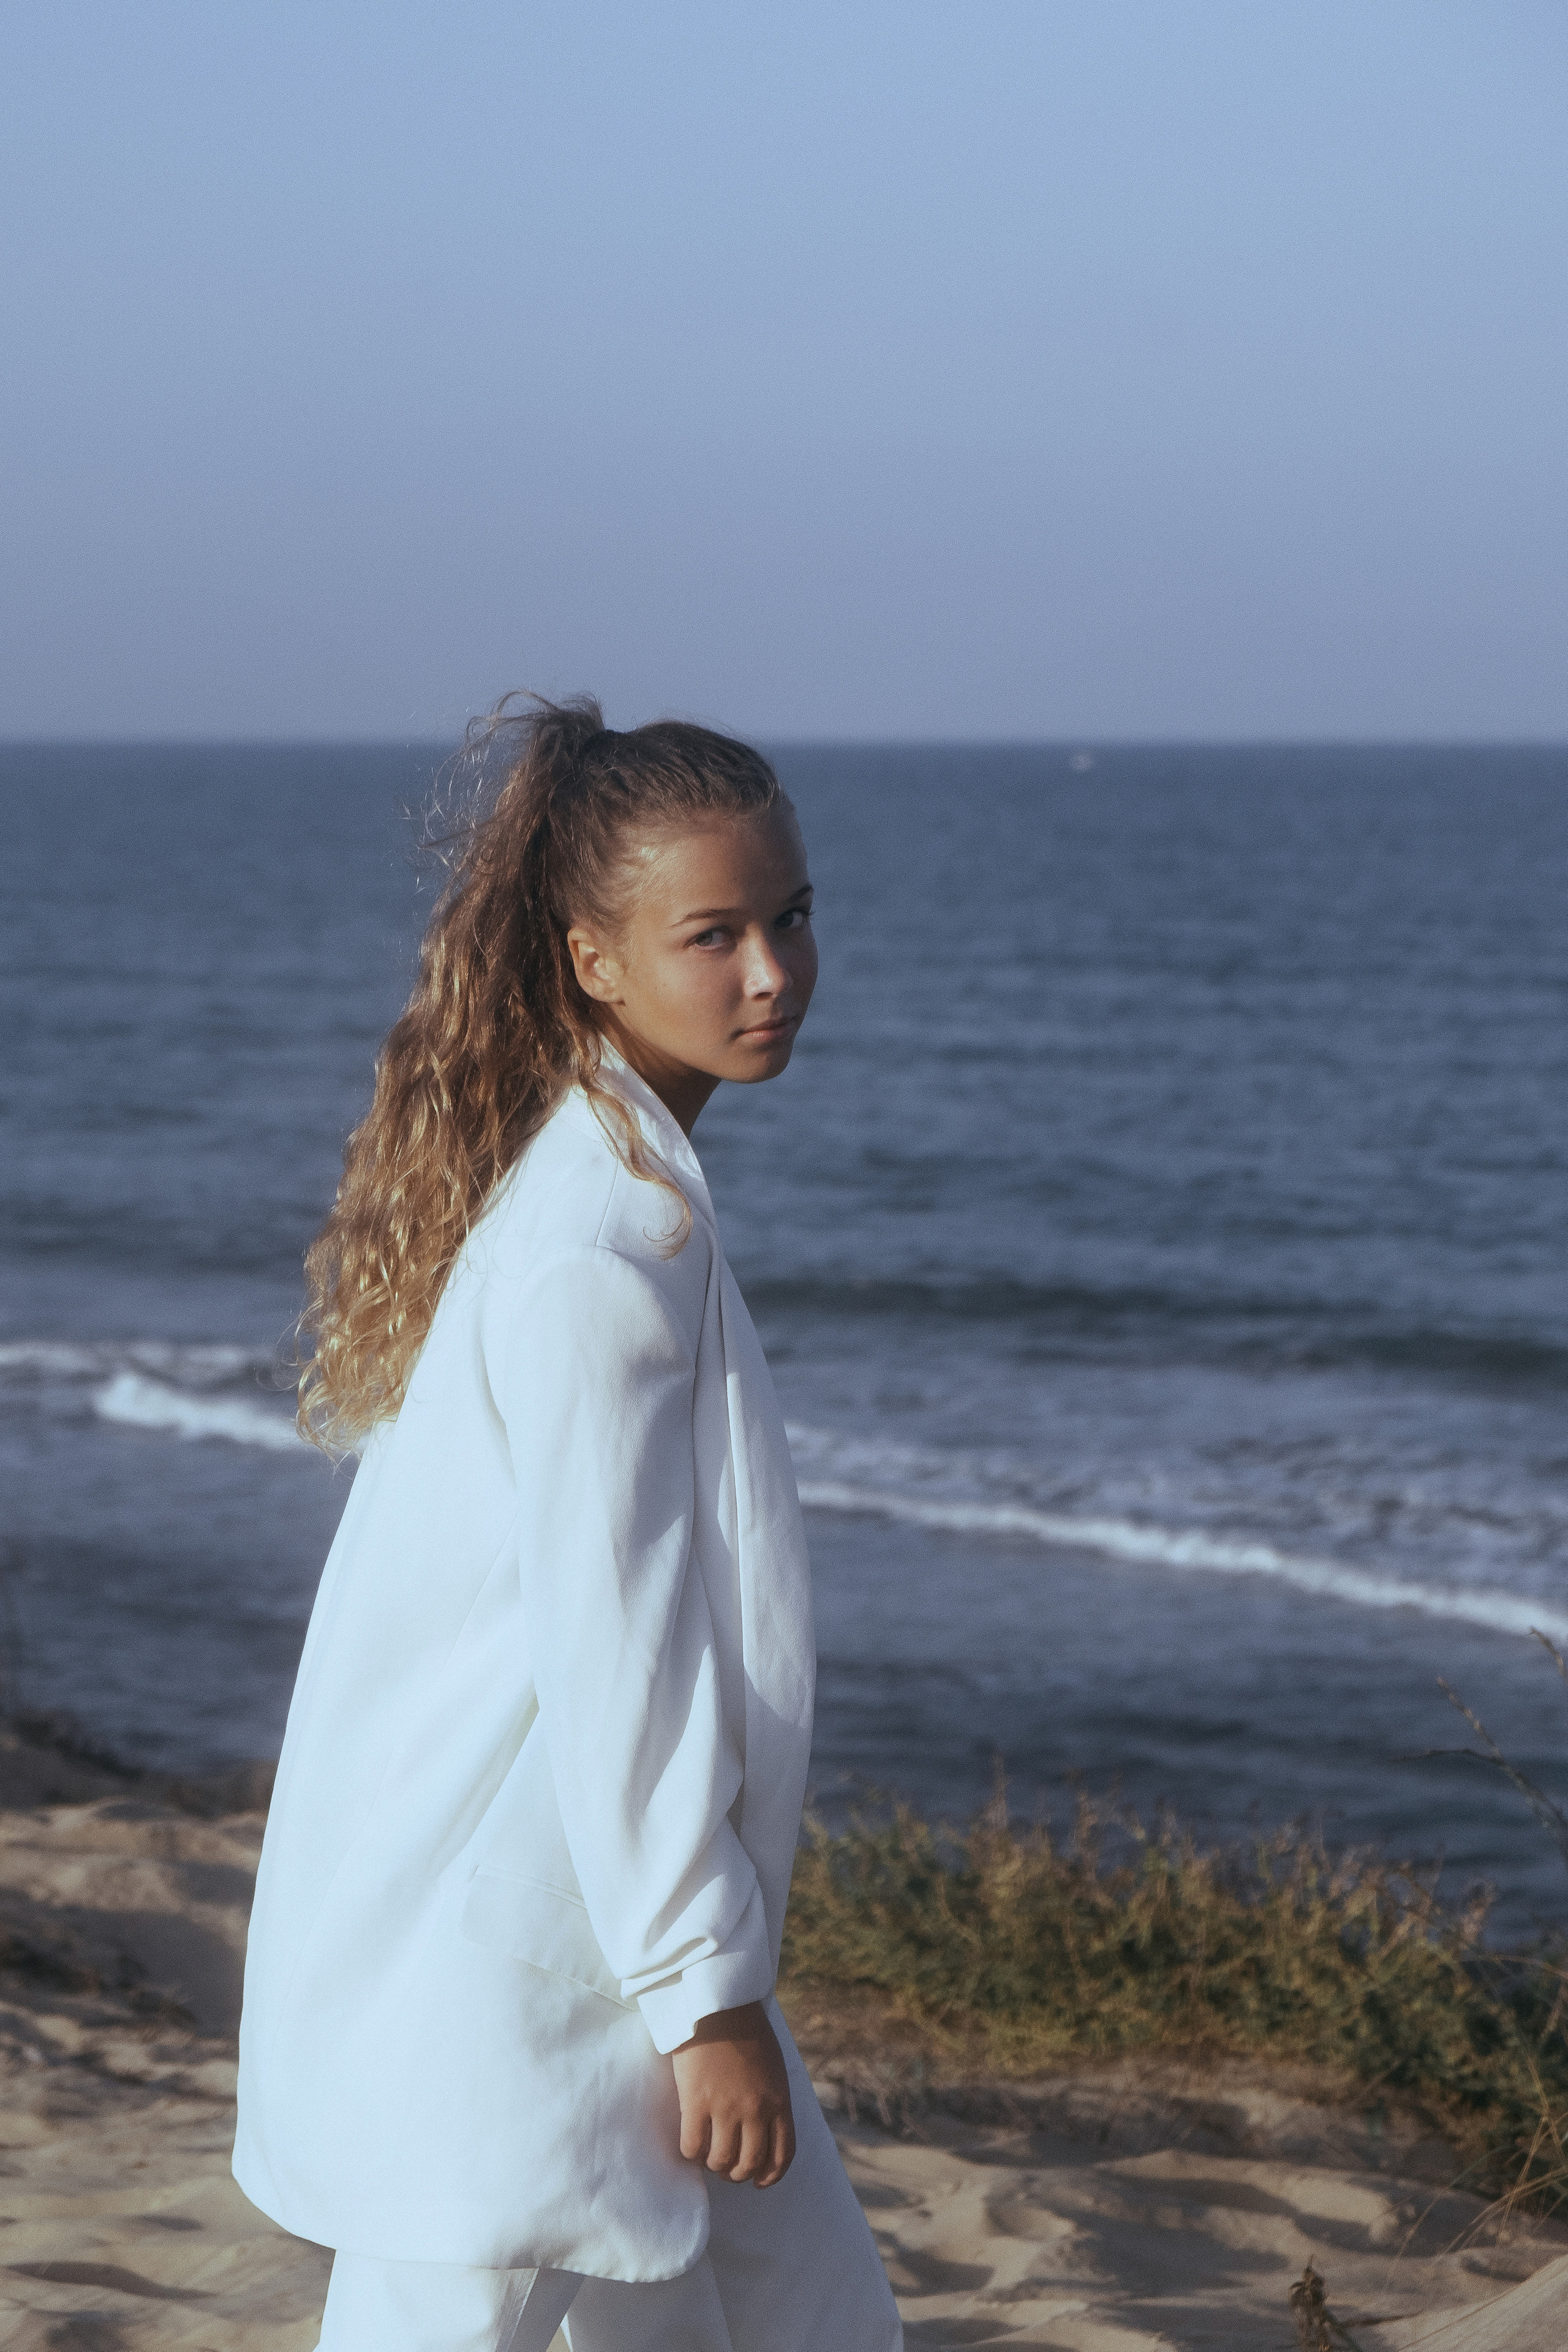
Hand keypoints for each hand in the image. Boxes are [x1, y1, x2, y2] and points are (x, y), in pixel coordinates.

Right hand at [671, 2001, 795, 2187]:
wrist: (718, 2006)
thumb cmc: (746, 2031)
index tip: (759, 2181)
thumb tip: (767, 2130)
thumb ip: (773, 2099)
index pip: (783, 2154)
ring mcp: (726, 2108)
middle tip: (727, 2167)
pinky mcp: (696, 2102)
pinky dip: (691, 2153)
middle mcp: (756, 2110)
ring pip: (721, 2161)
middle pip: (750, 2163)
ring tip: (708, 2157)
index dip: (771, 2176)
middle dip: (738, 2173)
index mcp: (779, 2100)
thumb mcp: (774, 2067)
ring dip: (714, 2166)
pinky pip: (693, 2146)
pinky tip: (691, 2145)